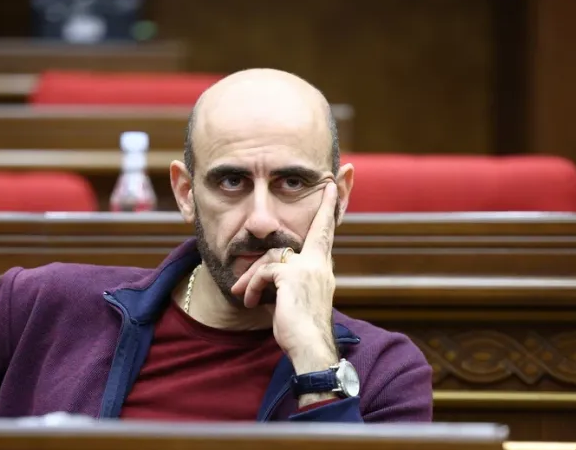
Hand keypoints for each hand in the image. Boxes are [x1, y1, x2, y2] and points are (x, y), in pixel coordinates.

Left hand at [230, 182, 338, 374]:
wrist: (310, 349)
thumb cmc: (300, 332)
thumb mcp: (296, 301)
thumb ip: (289, 281)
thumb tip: (271, 273)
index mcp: (322, 270)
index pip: (326, 235)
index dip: (329, 210)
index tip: (333, 186)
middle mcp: (320, 265)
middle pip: (317, 231)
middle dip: (326, 208)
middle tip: (332, 184)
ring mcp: (308, 269)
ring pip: (273, 255)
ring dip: (253, 274)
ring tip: (242, 292)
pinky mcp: (291, 276)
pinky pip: (263, 271)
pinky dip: (251, 286)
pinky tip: (249, 302)